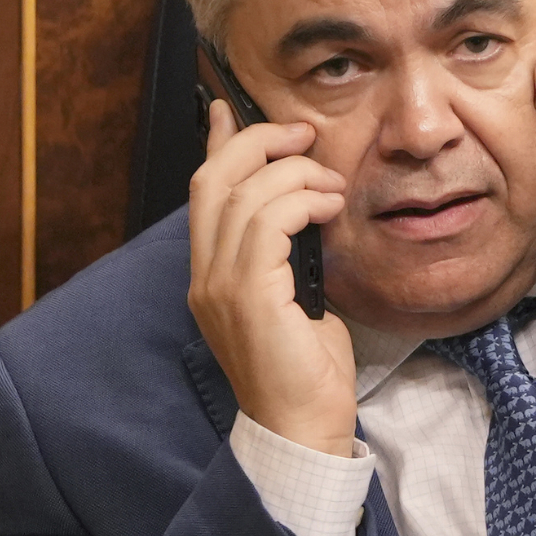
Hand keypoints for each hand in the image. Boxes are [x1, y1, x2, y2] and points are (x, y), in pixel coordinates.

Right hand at [187, 102, 356, 456]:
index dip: (218, 145)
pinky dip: (301, 202)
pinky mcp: (248, 295)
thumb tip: (307, 213)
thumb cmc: (307, 368)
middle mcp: (205, 275)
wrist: (303, 424)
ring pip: (243, 195)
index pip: (204, 193)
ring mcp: (220, 285)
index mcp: (212, 273)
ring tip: (331, 185)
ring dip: (295, 175)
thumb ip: (288, 256)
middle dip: (259, 143)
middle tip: (303, 134)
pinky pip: (268, 224)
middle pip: (213, 180)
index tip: (234, 112)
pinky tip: (329, 207)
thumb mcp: (298, 297)